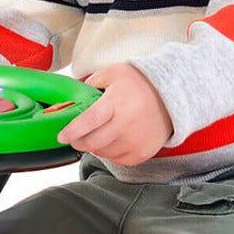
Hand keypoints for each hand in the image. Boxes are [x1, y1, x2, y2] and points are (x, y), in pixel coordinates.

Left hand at [57, 63, 172, 165]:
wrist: (173, 95)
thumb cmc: (141, 83)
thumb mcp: (114, 73)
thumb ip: (91, 83)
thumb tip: (74, 99)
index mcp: (115, 103)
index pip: (87, 122)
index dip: (71, 132)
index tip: (61, 136)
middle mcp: (125, 124)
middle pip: (92, 142)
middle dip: (78, 142)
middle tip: (75, 138)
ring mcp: (135, 141)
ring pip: (103, 153)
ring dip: (94, 147)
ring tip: (97, 136)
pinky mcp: (142, 152)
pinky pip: (118, 161)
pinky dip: (110, 153)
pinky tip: (112, 141)